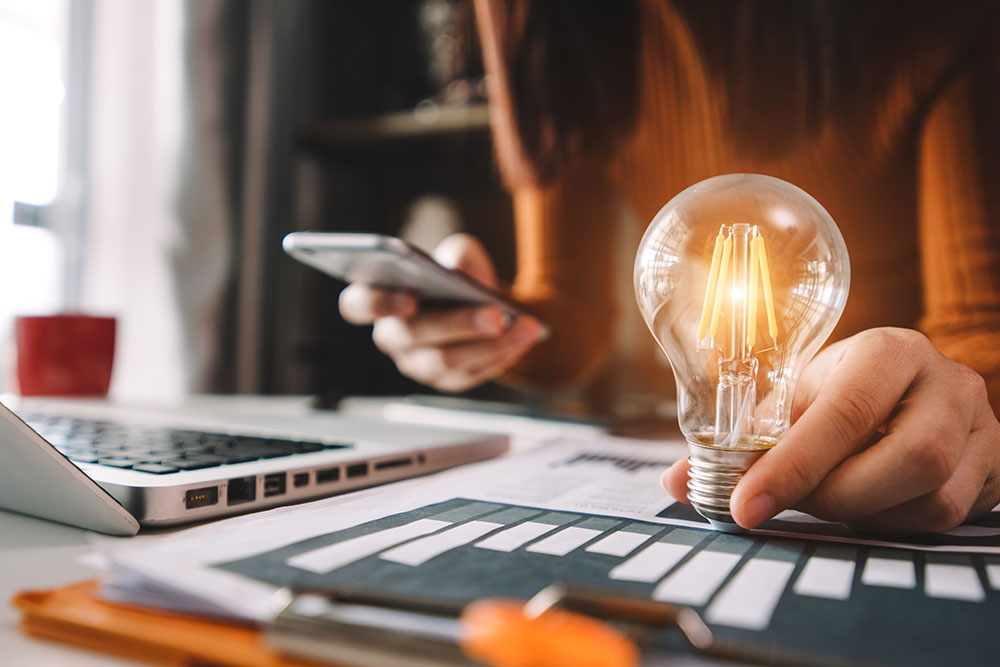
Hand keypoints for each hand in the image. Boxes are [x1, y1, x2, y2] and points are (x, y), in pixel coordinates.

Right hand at [338, 233, 543, 391]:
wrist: (482, 303)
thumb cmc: (459, 276)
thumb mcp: (460, 253)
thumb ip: (456, 254)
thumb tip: (459, 271)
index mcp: (378, 299)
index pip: (357, 306)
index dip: (377, 304)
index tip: (409, 298)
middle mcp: (392, 336)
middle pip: (411, 336)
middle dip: (455, 324)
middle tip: (493, 315)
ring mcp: (417, 363)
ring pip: (444, 361)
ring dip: (487, 344)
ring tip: (521, 326)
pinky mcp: (447, 380)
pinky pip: (470, 373)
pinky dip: (502, 353)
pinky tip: (526, 334)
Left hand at [661, 327, 999, 532]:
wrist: (910, 389)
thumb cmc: (840, 393)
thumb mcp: (793, 399)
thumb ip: (739, 440)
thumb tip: (677, 482)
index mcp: (889, 351)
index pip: (846, 412)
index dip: (793, 466)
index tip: (745, 505)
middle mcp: (946, 381)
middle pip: (907, 459)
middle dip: (835, 496)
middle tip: (788, 504)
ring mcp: (982, 425)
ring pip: (934, 497)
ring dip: (865, 515)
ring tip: (825, 500)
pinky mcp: (995, 465)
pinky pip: (949, 517)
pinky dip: (893, 523)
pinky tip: (865, 507)